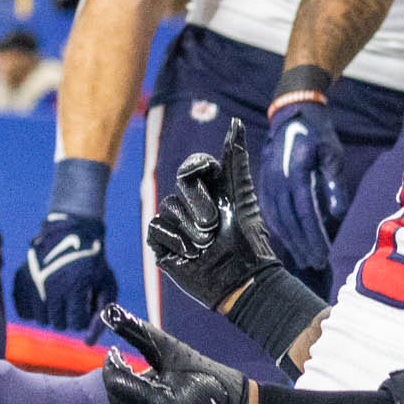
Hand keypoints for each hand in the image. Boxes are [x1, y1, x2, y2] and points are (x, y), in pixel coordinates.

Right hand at [13, 211, 115, 332]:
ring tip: (61, 295)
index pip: (77, 323)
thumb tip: (88, 344)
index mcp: (75, 286)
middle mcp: (51, 285)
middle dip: (69, 315)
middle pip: (59, 324)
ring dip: (53, 313)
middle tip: (74, 298)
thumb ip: (101, 316)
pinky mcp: (21, 279)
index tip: (86, 301)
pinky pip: (24, 313)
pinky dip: (35, 309)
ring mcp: (33, 282)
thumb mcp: (106, 287)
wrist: (71, 233)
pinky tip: (45, 296)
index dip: (84, 315)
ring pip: (42, 321)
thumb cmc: (93, 264)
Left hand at [100, 305, 251, 403]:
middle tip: (154, 382)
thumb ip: (140, 332)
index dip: (114, 363)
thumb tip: (110, 311)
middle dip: (128, 385)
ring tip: (158, 402)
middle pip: (115, 399)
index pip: (115, 382)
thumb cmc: (208, 380)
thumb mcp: (176, 353)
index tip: (119, 354)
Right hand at [149, 123, 287, 311]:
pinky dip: (172, 238)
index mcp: (214, 190)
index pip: (195, 165)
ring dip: (189, 227)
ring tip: (206, 245)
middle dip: (198, 204)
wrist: (241, 280)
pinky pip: (155, 228)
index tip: (207, 172)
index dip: (197, 166)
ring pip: (167, 206)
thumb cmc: (248, 241)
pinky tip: (189, 252)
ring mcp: (178, 224)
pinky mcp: (164, 244)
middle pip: (181, 184)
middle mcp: (194, 204)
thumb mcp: (242, 197)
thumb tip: (236, 124)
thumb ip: (236, 161)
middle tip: (214, 227)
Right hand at [261, 93, 348, 272]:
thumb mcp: (332, 154)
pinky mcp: (262, 183)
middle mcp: (276, 179)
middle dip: (302, 245)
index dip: (313, 236)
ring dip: (290, 242)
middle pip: (289, 221)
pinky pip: (268, 212)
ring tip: (304, 260)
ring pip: (277, 219)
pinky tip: (288, 243)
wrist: (292, 113)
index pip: (305, 212)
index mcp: (295, 171)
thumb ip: (335, 183)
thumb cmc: (317, 134)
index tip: (323, 255)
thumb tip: (337, 214)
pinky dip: (278, 230)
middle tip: (316, 266)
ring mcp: (266, 182)